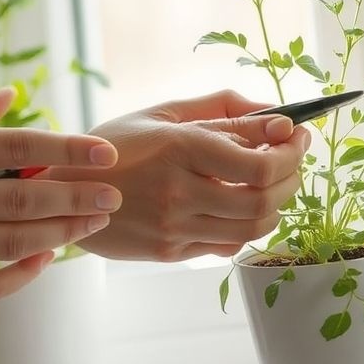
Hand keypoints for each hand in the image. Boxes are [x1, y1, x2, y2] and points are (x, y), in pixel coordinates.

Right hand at [0, 88, 120, 298]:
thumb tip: (15, 99)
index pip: (19, 147)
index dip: (69, 150)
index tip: (104, 154)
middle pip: (26, 201)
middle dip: (78, 198)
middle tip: (113, 195)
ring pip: (13, 245)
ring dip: (61, 235)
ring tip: (91, 223)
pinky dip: (20, 276)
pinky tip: (42, 259)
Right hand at [56, 90, 308, 262]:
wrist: (64, 190)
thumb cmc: (120, 144)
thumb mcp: (168, 113)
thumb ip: (228, 111)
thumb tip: (281, 118)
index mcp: (181, 148)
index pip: (261, 165)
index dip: (292, 153)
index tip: (300, 136)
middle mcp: (179, 192)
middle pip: (264, 201)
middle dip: (293, 179)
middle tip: (294, 159)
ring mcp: (174, 227)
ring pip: (252, 229)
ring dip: (277, 205)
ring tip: (273, 182)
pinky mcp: (169, 252)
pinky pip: (227, 246)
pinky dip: (247, 226)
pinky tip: (241, 205)